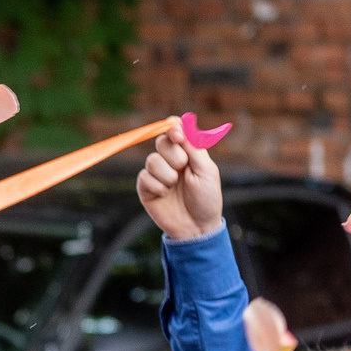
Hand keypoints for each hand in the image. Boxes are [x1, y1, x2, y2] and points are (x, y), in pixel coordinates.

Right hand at [136, 121, 224, 243]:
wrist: (197, 227)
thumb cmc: (206, 199)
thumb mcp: (206, 170)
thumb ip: (194, 147)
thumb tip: (184, 122)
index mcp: (187, 152)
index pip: (174, 130)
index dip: (173, 127)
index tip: (177, 134)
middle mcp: (170, 160)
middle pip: (161, 141)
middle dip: (174, 155)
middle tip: (183, 169)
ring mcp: (156, 173)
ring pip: (152, 160)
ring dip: (167, 174)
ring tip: (175, 186)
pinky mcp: (146, 187)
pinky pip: (144, 177)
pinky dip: (157, 186)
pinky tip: (165, 195)